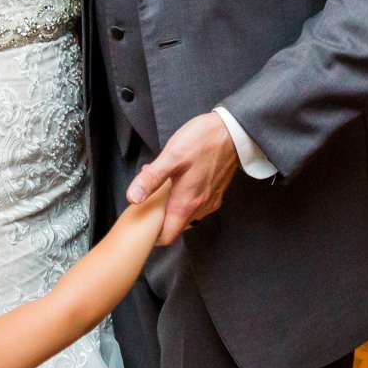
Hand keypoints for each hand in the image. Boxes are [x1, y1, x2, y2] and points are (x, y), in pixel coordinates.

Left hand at [128, 112, 239, 244]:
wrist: (233, 131)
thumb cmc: (203, 141)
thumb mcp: (171, 156)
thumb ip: (151, 179)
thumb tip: (133, 198)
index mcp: (186, 203)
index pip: (167, 236)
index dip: (153, 236)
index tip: (143, 224)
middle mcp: (200, 207)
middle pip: (176, 227)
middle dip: (160, 217)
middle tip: (149, 198)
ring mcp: (210, 200)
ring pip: (187, 216)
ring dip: (173, 206)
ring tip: (163, 185)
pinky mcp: (216, 192)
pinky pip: (197, 205)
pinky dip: (185, 199)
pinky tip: (180, 181)